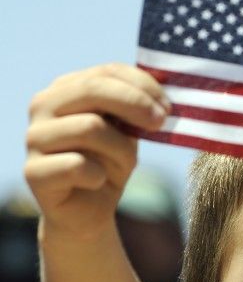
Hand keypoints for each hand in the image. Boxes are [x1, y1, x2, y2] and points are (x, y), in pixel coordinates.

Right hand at [25, 63, 169, 238]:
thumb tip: (168, 92)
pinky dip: (98, 175)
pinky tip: (97, 181)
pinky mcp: (33, 171)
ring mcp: (34, 137)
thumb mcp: (129, 130)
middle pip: (94, 89)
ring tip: (125, 165)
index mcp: (67, 88)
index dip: (143, 85)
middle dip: (135, 104)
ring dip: (121, 149)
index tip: (169, 107)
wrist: (89, 210)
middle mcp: (43, 106)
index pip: (107, 71)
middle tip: (161, 123)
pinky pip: (77, 165)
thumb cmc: (111, 161)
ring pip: (90, 127)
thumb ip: (139, 107)